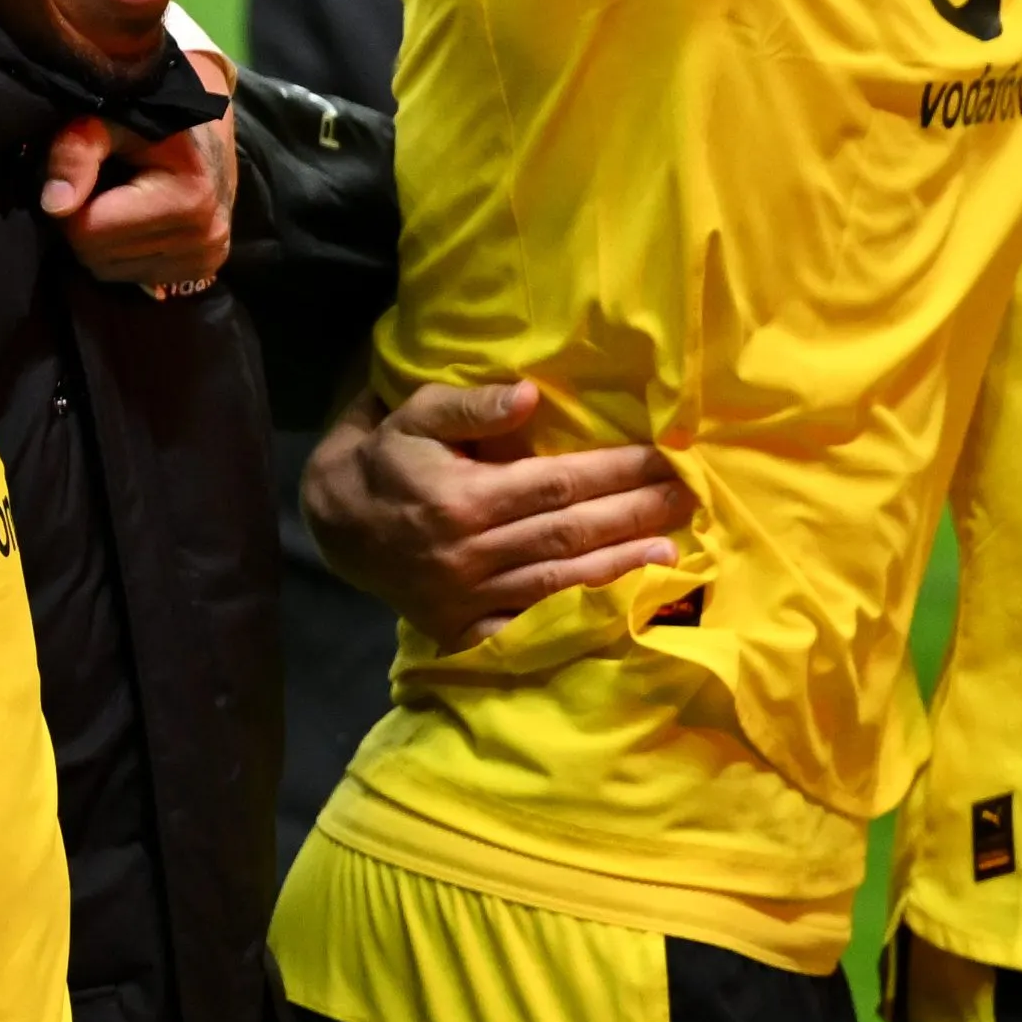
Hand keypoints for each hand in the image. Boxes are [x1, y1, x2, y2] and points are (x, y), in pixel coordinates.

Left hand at [42, 114, 235, 291]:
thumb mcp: (108, 118)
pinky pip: (132, 276)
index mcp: (188, 198)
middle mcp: (205, 237)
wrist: (206, 127)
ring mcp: (207, 258)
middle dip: (83, 224)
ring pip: (110, 272)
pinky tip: (136, 219)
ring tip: (117, 200)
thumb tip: (53, 205)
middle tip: (95, 188)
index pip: (90, 232)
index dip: (70, 205)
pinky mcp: (203, 269)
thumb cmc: (151, 117)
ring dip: (101, 240)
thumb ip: (76, 151)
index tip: (80, 178)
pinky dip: (123, 251)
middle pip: (97, 258)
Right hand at [302, 379, 694, 648]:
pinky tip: (615, 607)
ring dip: (619, 565)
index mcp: (464, 499)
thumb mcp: (413, 416)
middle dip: (635, 514)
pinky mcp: (465, 627)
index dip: (617, 472)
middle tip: (689, 499)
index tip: (666, 458)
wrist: (332, 526)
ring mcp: (470, 597)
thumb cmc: (382, 459)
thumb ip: (471, 408)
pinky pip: (529, 625)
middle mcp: (472, 553)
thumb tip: (530, 395)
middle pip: (570, 532)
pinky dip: (574, 617)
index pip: (559, 484)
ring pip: (560, 580)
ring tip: (672, 552)